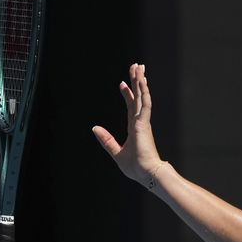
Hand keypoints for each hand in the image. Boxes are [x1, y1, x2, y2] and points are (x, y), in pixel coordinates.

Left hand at [93, 63, 162, 185]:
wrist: (146, 174)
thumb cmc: (136, 167)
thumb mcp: (116, 152)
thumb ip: (107, 140)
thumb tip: (95, 128)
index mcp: (135, 128)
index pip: (132, 107)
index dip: (128, 94)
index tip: (123, 84)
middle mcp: (140, 122)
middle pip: (139, 97)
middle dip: (137, 81)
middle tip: (136, 66)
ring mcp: (144, 122)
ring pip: (143, 96)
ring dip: (141, 81)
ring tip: (139, 67)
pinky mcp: (144, 123)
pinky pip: (145, 104)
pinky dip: (144, 91)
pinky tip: (142, 81)